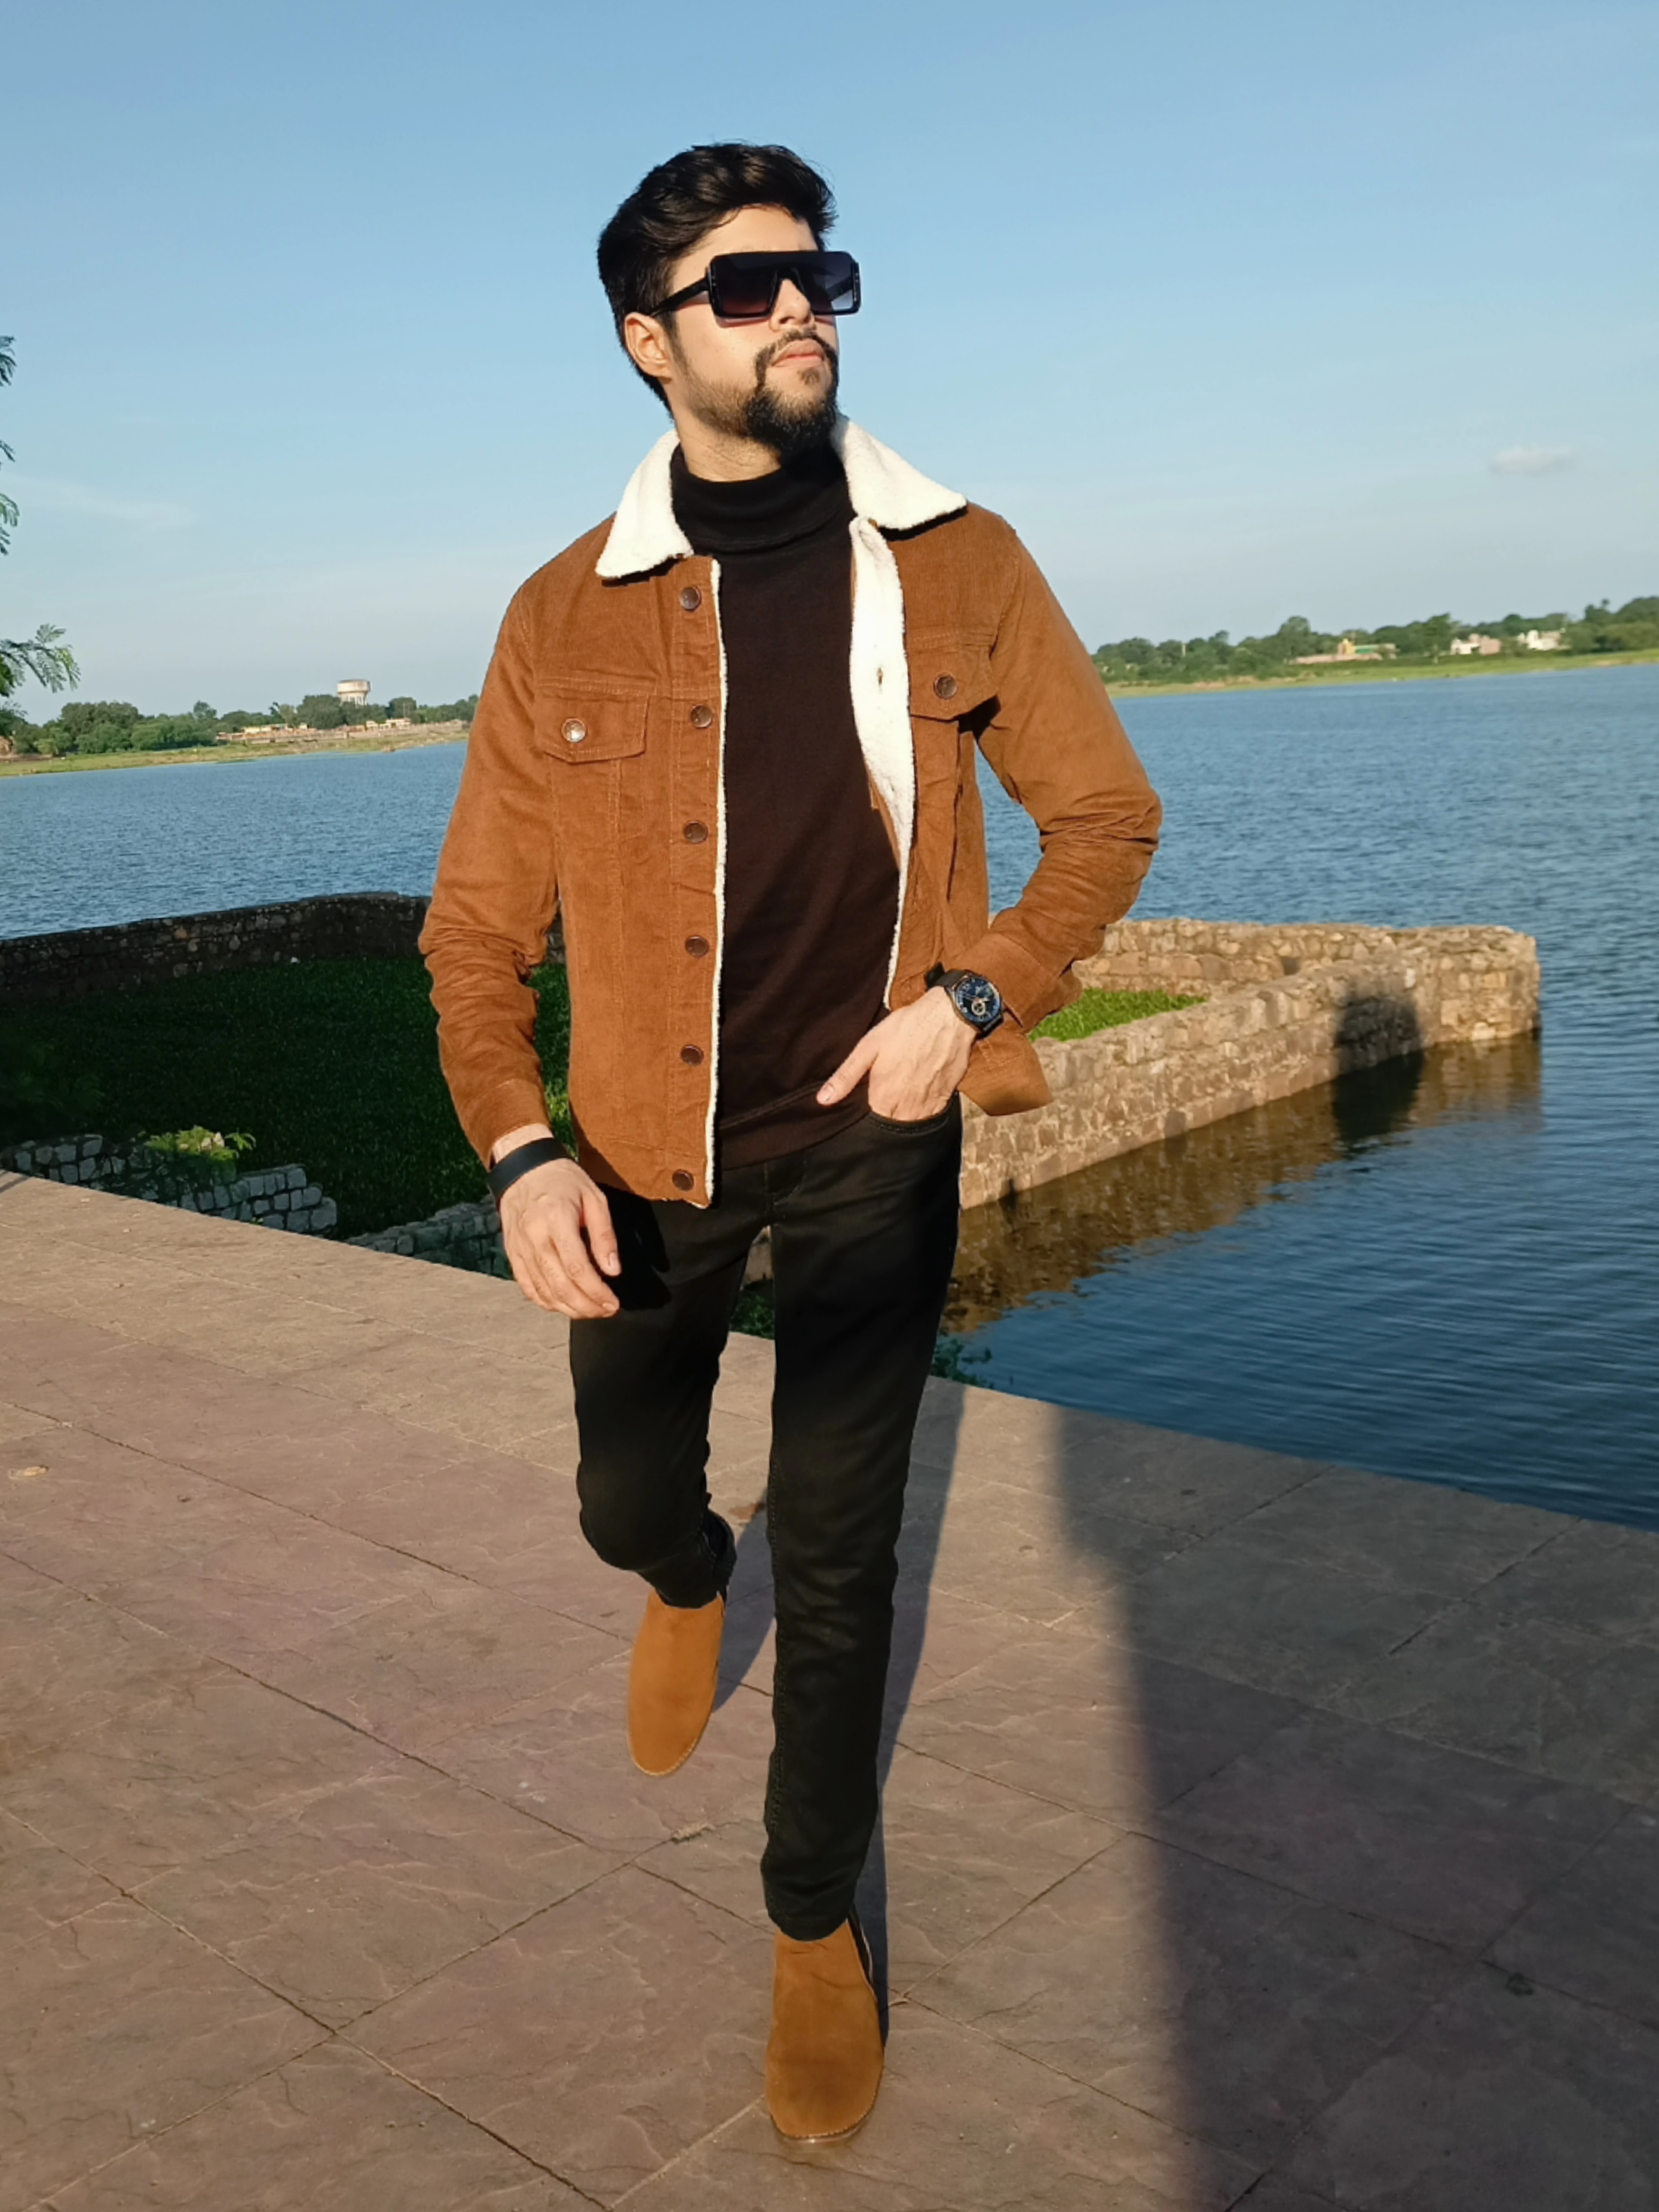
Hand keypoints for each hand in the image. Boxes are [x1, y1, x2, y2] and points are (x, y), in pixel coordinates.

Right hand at [490, 1126, 619, 1317]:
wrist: (523, 1169)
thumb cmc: (563, 1181)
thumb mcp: (594, 1198)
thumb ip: (604, 1236)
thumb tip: (612, 1271)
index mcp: (557, 1220)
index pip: (577, 1268)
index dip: (597, 1292)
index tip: (613, 1303)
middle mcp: (534, 1238)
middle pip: (560, 1286)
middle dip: (586, 1306)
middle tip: (606, 1311)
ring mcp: (520, 1249)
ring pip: (543, 1292)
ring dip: (569, 1309)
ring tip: (590, 1311)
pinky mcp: (512, 1255)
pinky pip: (528, 1287)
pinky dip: (546, 1302)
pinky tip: (564, 1305)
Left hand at [816, 987, 975, 1120]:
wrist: (949, 1016)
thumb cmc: (907, 1028)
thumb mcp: (869, 1046)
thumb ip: (846, 1076)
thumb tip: (823, 1100)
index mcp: (884, 1096)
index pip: (869, 1126)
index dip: (864, 1121)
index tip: (862, 1109)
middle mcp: (906, 1107)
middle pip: (891, 1128)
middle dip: (883, 1121)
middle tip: (881, 1101)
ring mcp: (928, 1105)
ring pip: (910, 1125)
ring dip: (902, 1118)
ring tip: (897, 1101)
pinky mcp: (945, 1099)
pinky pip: (930, 1117)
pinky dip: (922, 1112)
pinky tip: (916, 1097)